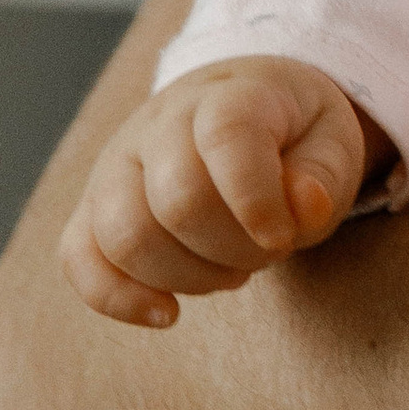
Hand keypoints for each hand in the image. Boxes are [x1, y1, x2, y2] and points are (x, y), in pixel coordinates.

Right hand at [60, 57, 379, 327]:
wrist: (238, 110)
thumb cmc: (291, 135)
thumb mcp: (331, 140)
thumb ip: (323, 174)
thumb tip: (307, 207)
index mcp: (227, 96)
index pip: (226, 137)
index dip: (256, 199)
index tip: (283, 237)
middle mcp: (158, 123)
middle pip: (175, 200)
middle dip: (234, 249)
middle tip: (267, 249)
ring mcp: (116, 164)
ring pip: (124, 236)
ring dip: (188, 277)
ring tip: (230, 270)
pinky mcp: (93, 207)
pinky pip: (77, 257)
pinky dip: (117, 297)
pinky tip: (167, 313)